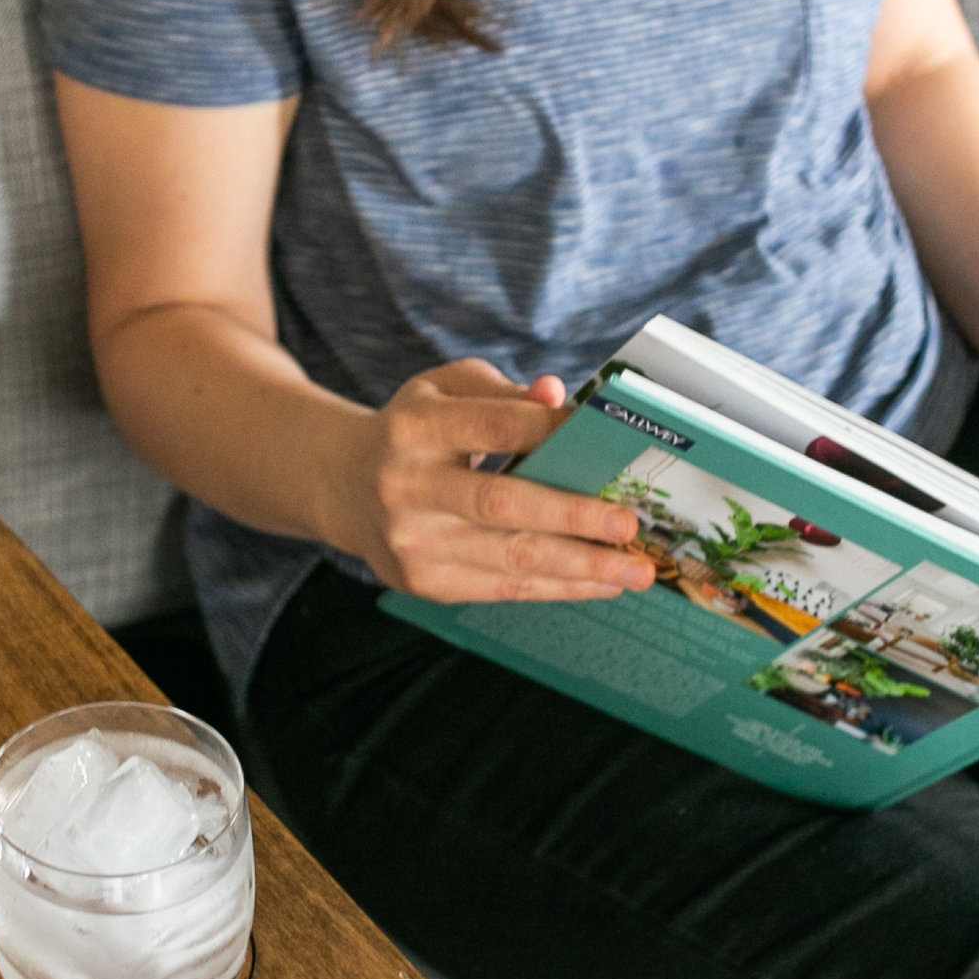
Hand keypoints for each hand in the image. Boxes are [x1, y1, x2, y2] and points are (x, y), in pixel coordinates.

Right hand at [338, 361, 654, 602]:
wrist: (343, 486)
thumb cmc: (414, 431)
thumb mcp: (443, 390)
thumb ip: (501, 392)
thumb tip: (558, 396)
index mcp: (415, 428)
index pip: (492, 426)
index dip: (550, 430)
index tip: (605, 438)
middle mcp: (407, 487)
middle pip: (503, 503)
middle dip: (574, 516)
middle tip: (628, 525)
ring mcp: (414, 542)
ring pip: (510, 558)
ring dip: (581, 568)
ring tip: (634, 571)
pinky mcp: (424, 582)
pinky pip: (503, 588)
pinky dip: (557, 587)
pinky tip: (599, 584)